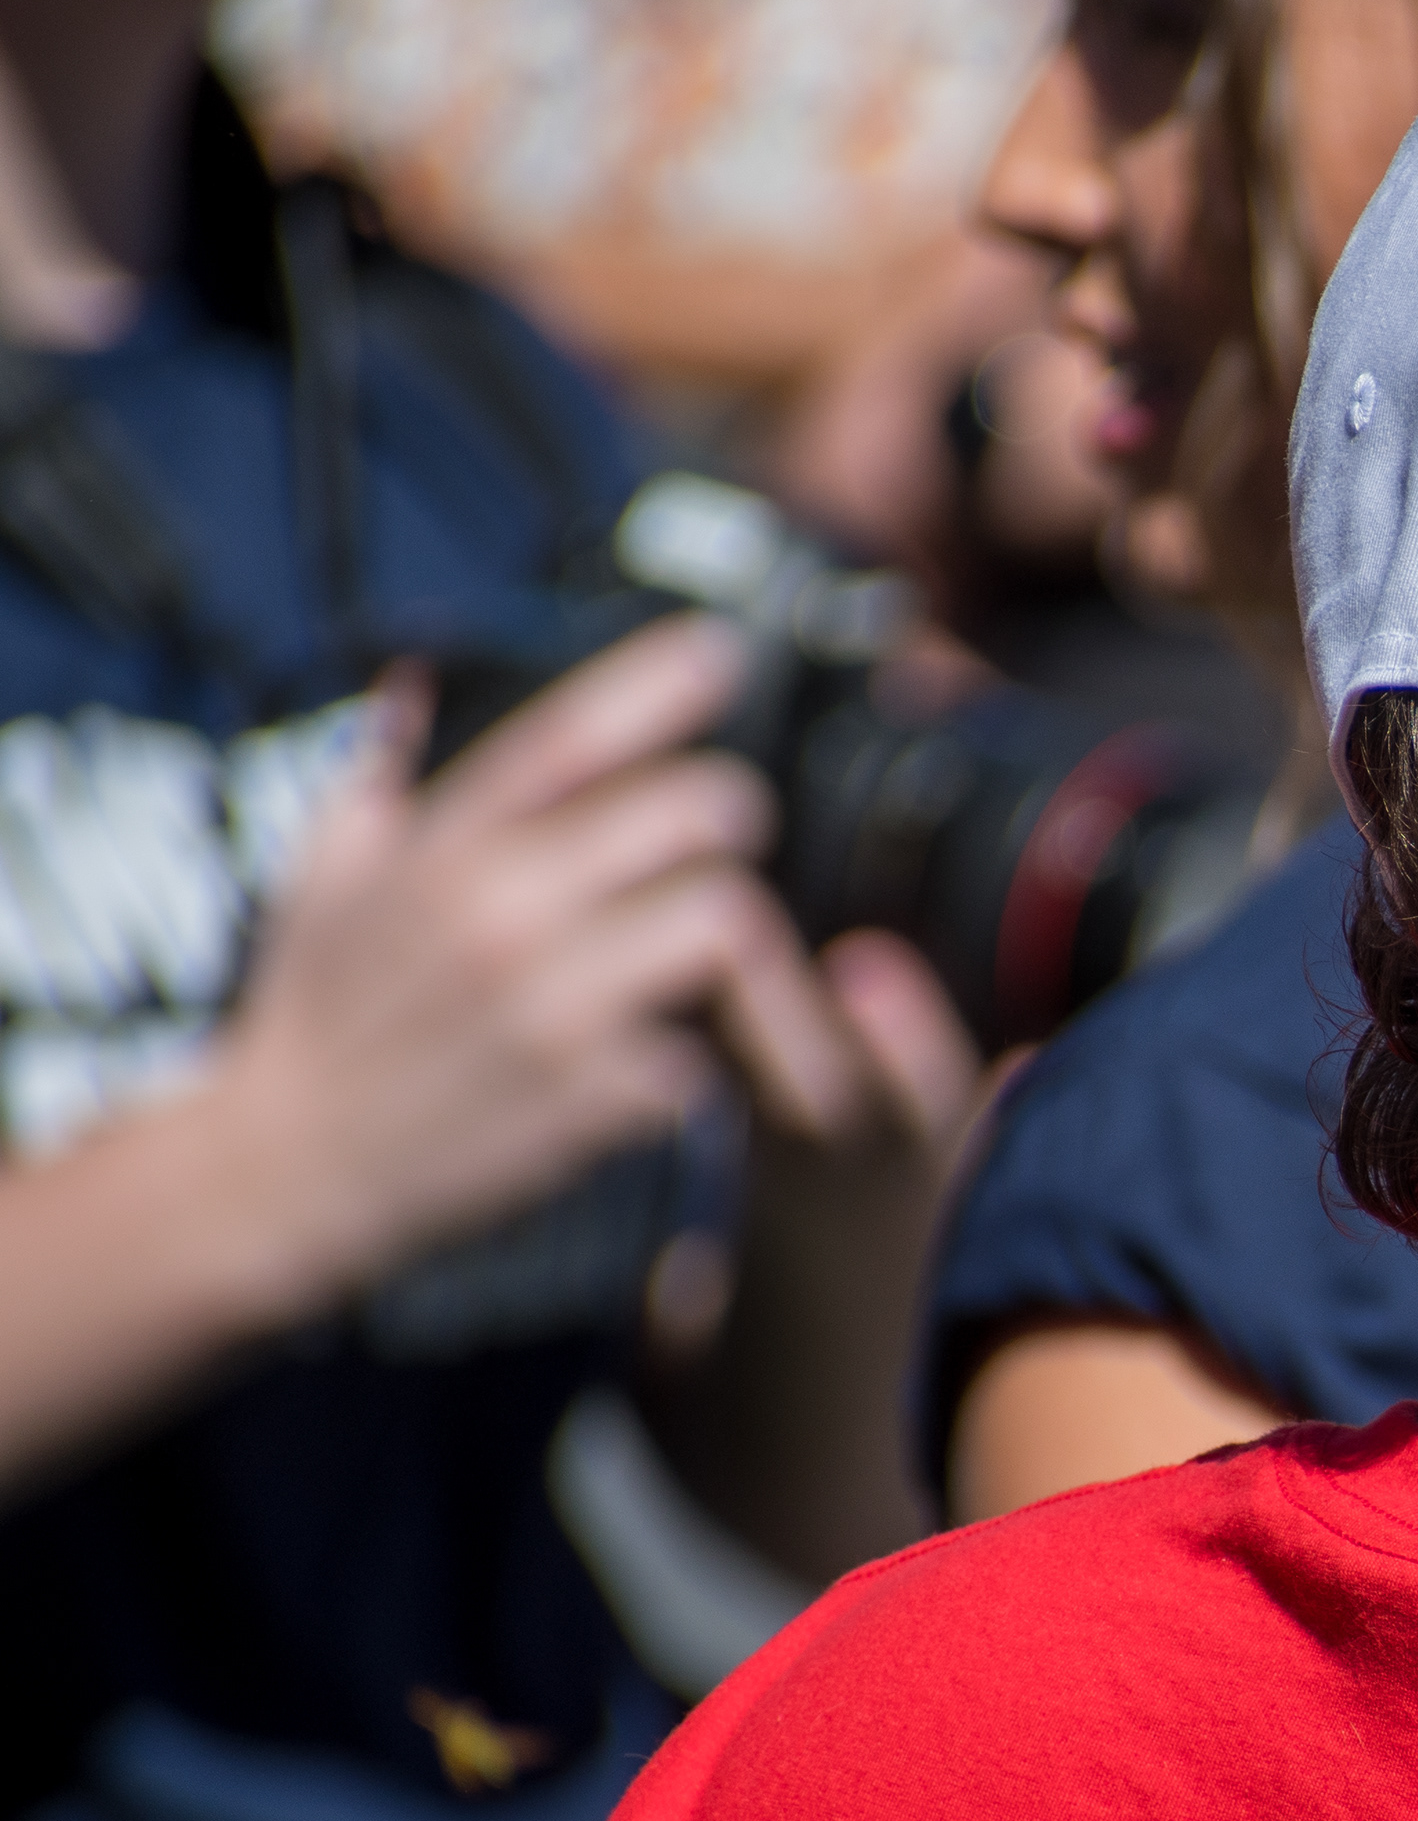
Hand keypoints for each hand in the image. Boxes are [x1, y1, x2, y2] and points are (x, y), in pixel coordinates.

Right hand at [211, 614, 872, 1305]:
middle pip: (693, 818)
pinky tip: (668, 1044)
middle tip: (720, 837)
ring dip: (729, 932)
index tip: (723, 650)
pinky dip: (703, 1047)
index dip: (660, 682)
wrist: (285, 1170)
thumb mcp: (318, 879)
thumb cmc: (312, 1016)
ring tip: (700, 945)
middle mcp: (499, 913)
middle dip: (726, 819)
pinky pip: (707, 1043)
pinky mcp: (593, 1095)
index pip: (569, 738)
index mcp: (439, 850)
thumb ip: (374, 774)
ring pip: (721, 923)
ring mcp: (552, 1005)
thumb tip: (412, 681)